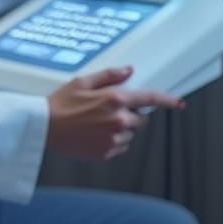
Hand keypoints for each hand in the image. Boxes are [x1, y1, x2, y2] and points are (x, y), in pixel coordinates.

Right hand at [46, 66, 184, 160]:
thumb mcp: (81, 82)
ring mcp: (114, 138)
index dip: (167, 100)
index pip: (149, 98)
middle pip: (140, 119)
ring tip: (94, 124)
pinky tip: (93, 134)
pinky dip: (111, 141)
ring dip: (120, 129)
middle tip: (105, 111)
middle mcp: (118, 120)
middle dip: (129, 114)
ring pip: (130, 134)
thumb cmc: (59, 103)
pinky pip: (119, 146)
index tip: (178, 103)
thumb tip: (128, 71)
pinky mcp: (107, 152)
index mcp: (113, 99)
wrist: (44, 127)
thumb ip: (108, 76)